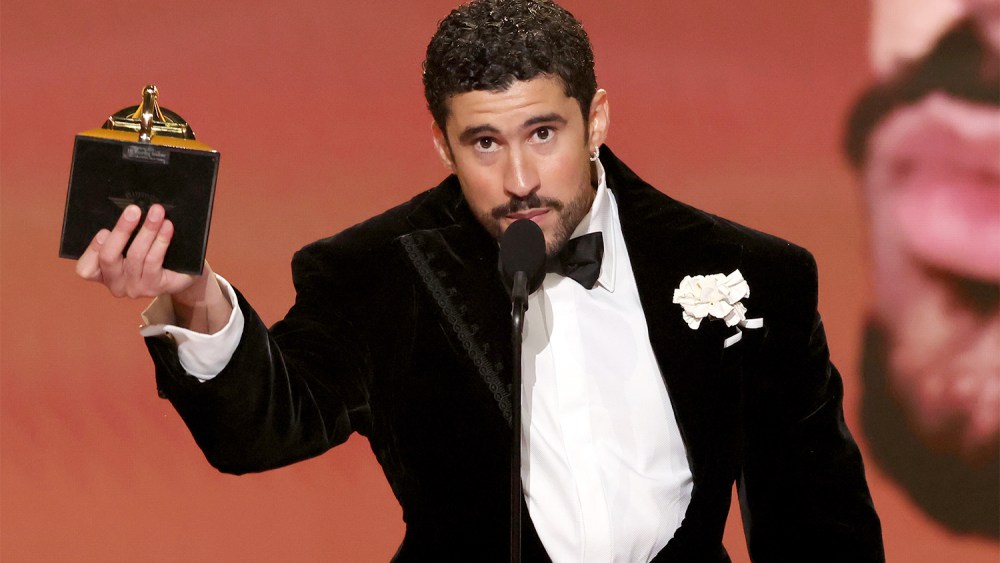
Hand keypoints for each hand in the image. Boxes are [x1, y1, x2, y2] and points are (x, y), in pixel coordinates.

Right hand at [76, 203, 198, 297]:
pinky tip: (167, 227)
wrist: (178, 275)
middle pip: (109, 257)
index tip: (104, 230)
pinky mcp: (155, 287)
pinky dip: (161, 240)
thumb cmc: (148, 255)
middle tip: (133, 210)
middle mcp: (115, 284)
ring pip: (136, 255)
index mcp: (102, 274)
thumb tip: (126, 210)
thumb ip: (120, 234)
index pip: (86, 269)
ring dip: (147, 230)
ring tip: (157, 213)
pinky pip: (154, 260)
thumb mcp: (128, 244)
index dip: (92, 250)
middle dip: (121, 230)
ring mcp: (135, 288)